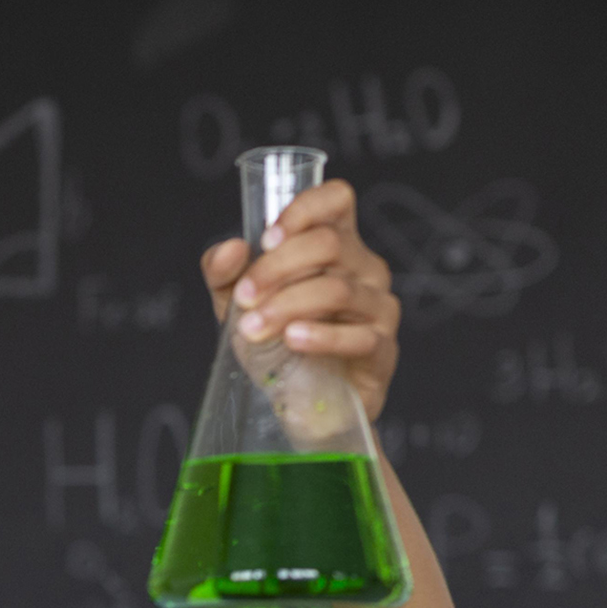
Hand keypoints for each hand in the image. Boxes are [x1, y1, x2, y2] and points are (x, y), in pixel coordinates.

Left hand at [200, 179, 399, 420]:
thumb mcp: (238, 307)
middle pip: (330, 244)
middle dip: (277, 268)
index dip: (304, 209)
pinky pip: (357, 335)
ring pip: (338, 289)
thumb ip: (225, 275)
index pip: (336, 200)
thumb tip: (231, 249)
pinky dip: (320, 336)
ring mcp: (378, 307)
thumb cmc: (276, 348)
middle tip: (244, 299)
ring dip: (286, 306)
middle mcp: (364, 269)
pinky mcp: (381, 349)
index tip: (266, 240)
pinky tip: (293, 340)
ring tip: (252, 329)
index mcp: (336, 247)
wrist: (300, 407)